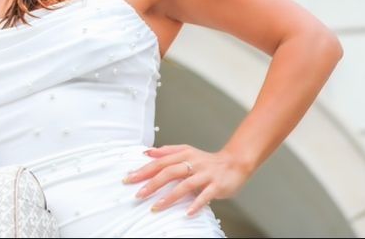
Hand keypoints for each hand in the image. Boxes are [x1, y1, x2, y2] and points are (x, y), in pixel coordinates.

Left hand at [122, 145, 250, 216]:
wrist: (234, 162)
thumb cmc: (207, 160)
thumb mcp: (186, 151)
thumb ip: (167, 151)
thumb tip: (147, 152)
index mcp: (183, 154)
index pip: (160, 162)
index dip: (144, 170)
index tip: (130, 178)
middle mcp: (193, 163)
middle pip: (169, 172)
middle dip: (152, 183)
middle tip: (139, 194)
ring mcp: (205, 174)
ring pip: (185, 185)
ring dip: (169, 197)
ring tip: (156, 207)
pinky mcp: (216, 185)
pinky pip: (205, 195)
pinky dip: (196, 204)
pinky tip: (187, 212)